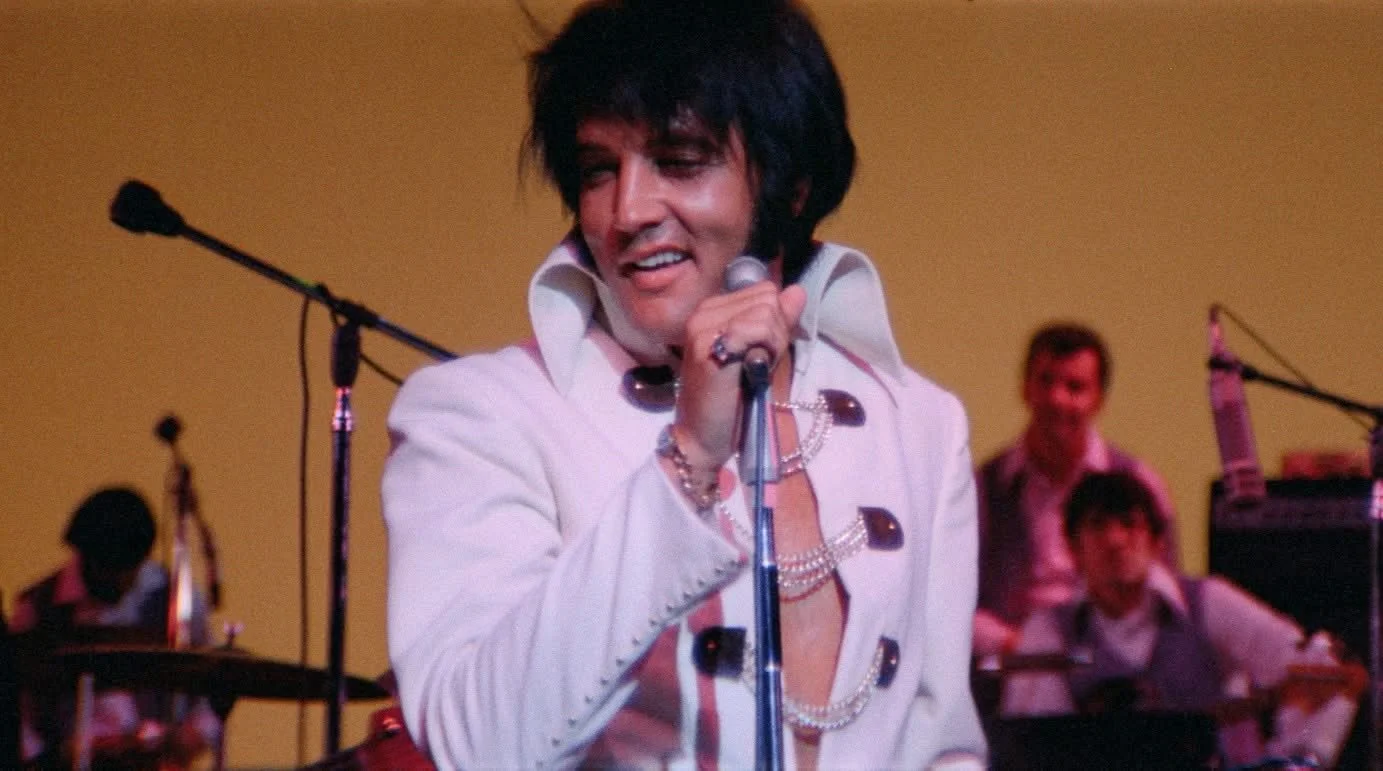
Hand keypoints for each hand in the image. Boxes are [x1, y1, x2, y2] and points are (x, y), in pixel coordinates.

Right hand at [673, 279, 806, 470]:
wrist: (702, 437)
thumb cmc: (731, 399)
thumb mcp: (759, 352)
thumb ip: (777, 321)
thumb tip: (798, 291)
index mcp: (712, 309)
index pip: (765, 291)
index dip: (775, 321)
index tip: (762, 351)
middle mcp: (704, 312)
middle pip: (768, 298)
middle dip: (776, 331)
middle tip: (759, 363)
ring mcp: (703, 328)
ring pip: (766, 311)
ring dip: (773, 342)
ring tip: (755, 368)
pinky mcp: (708, 348)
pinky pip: (756, 329)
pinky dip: (765, 350)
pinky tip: (753, 370)